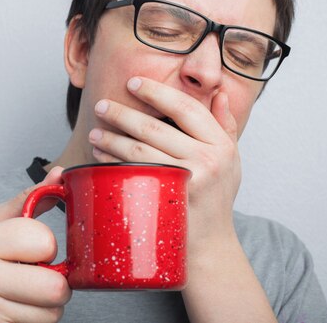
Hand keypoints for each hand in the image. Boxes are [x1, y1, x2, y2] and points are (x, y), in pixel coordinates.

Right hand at [0, 167, 71, 322]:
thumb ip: (28, 199)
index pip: (44, 241)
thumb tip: (60, 174)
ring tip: (25, 294)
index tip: (31, 251)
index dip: (47, 246)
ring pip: (52, 312)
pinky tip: (16, 309)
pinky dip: (36, 320)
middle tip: (37, 277)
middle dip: (56, 283)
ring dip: (48, 306)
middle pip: (56, 286)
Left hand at [88, 77, 240, 250]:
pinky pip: (131, 173)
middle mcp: (208, 159)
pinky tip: (99, 154)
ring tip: (95, 132)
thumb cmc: (215, 198)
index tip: (133, 83)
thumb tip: (220, 92)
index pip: (185, 107)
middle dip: (122, 113)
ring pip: (139, 150)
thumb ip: (224, 125)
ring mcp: (188, 181)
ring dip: (111, 137)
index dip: (156, 92)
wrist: (210, 245)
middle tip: (101, 105)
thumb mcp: (231, 160)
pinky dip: (112, 161)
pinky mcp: (167, 199)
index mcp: (221, 144)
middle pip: (155, 127)